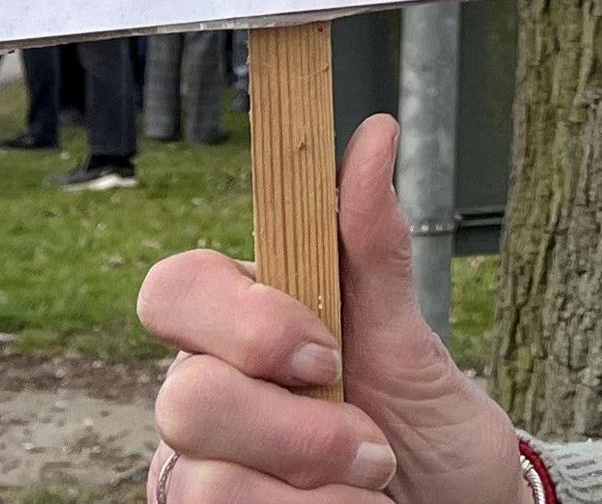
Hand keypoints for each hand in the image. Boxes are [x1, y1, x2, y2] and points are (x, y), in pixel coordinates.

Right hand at [140, 114, 524, 503]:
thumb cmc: (427, 428)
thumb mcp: (410, 340)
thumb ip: (374, 247)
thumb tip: (374, 133)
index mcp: (241, 327)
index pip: (174, 290)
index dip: (243, 322)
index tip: (327, 351)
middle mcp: (205, 393)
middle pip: (185, 397)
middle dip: (295, 432)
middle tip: (372, 446)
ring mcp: (200, 469)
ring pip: (202, 479)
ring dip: (312, 489)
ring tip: (371, 486)